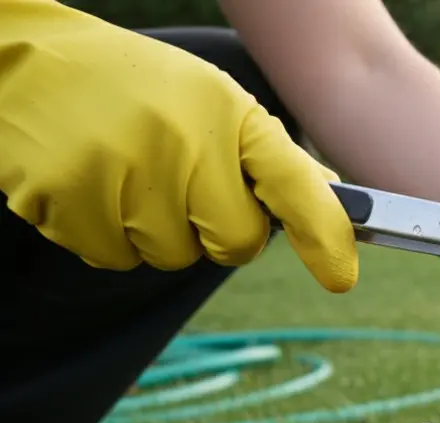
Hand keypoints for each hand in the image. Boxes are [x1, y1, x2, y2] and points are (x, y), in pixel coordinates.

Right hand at [0, 0, 357, 291]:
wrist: (29, 62)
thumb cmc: (139, 91)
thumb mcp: (213, 104)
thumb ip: (270, 158)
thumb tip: (331, 203)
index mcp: (229, 115)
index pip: (293, 183)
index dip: (323, 234)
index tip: (341, 277)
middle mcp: (183, 141)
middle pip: (234, 244)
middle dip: (217, 231)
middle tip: (186, 189)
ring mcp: (123, 170)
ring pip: (172, 256)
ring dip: (156, 232)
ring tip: (129, 174)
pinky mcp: (69, 198)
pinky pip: (115, 258)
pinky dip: (107, 235)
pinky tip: (93, 185)